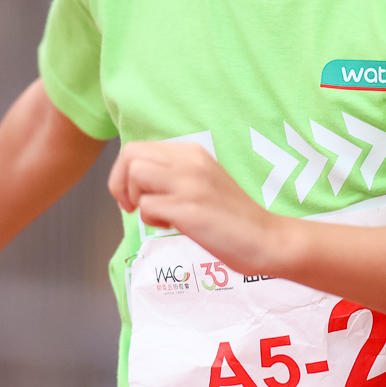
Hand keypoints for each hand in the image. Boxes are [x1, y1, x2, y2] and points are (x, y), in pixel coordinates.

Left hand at [108, 141, 285, 272]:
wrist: (266, 239)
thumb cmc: (231, 217)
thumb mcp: (201, 182)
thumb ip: (172, 176)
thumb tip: (133, 182)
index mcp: (191, 152)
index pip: (136, 148)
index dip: (122, 173)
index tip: (132, 197)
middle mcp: (190, 161)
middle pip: (130, 155)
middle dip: (119, 184)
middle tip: (132, 207)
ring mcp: (191, 183)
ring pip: (136, 174)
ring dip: (136, 199)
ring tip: (157, 216)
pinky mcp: (190, 208)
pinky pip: (148, 206)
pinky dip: (151, 220)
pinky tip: (172, 227)